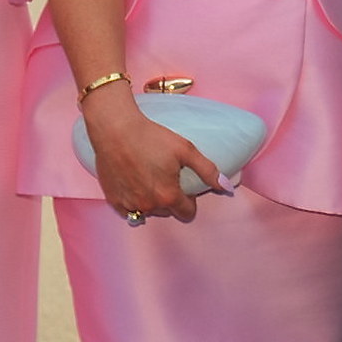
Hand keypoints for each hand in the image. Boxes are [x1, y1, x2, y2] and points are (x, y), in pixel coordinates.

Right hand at [81, 91, 225, 223]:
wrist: (116, 130)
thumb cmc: (151, 137)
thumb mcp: (185, 149)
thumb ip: (207, 170)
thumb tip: (227, 187)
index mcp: (169, 196)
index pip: (187, 213)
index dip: (189, 199)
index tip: (183, 183)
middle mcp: (149, 206)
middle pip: (168, 211)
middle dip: (170, 198)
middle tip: (165, 176)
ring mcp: (130, 205)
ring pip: (149, 211)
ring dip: (152, 200)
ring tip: (149, 177)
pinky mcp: (114, 201)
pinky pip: (129, 210)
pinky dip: (134, 201)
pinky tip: (133, 182)